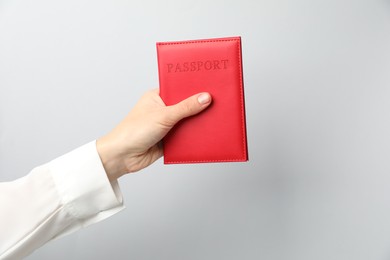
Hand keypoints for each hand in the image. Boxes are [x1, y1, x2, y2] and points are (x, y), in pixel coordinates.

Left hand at [96, 89, 211, 180]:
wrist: (122, 157)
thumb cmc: (134, 131)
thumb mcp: (163, 115)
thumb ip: (186, 107)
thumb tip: (205, 97)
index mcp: (157, 96)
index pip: (179, 88)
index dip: (193, 87)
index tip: (210, 85)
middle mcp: (162, 109)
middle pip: (185, 105)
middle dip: (198, 106)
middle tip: (217, 102)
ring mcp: (166, 125)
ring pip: (187, 121)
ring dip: (196, 122)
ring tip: (215, 117)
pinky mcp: (169, 139)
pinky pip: (186, 136)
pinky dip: (193, 136)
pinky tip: (206, 133)